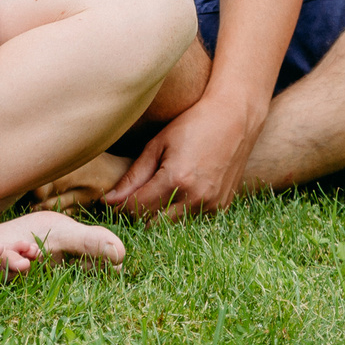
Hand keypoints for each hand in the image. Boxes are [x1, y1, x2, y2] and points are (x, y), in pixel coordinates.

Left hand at [103, 95, 266, 218]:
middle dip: (138, 214)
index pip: (136, 208)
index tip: (112, 200)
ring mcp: (212, 206)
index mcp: (176, 180)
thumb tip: (109, 200)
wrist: (235, 118)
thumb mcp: (158, 144)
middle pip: (153, 223)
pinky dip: (180, 212)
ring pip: (172, 226)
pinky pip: (192, 221)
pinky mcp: (222, 207)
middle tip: (132, 198)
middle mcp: (196, 198)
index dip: (120, 206)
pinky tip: (180, 192)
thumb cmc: (193, 124)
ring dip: (160, 215)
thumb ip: (134, 176)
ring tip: (156, 193)